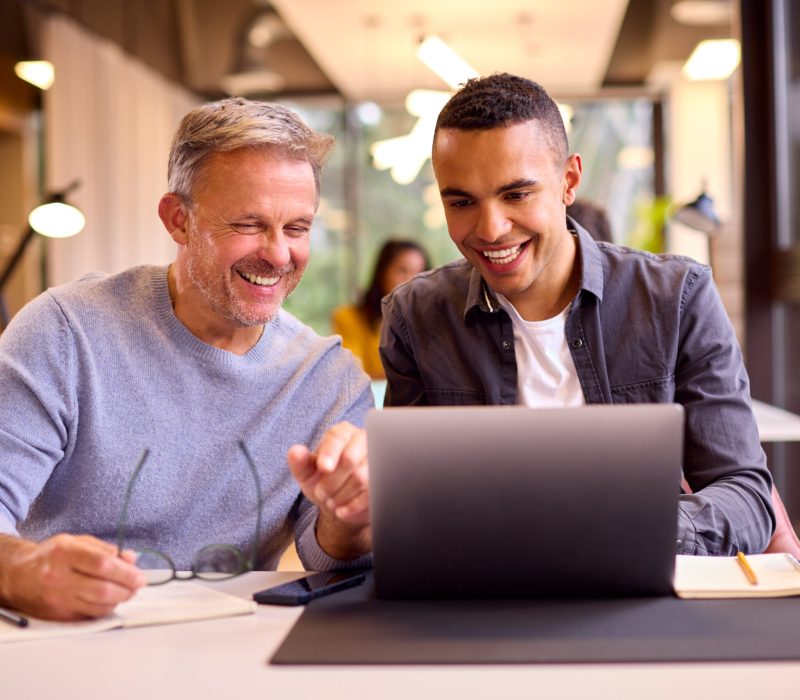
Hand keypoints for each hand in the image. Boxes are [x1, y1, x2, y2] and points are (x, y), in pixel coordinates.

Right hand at [0, 533, 146, 620]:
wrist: (17, 575)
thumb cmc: (51, 556)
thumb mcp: (77, 542)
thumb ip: (105, 549)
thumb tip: (131, 559)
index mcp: (65, 553)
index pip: (103, 564)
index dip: (126, 572)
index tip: (140, 576)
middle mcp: (59, 577)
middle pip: (103, 590)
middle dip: (127, 589)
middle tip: (137, 585)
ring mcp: (57, 599)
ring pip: (98, 607)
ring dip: (119, 600)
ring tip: (125, 591)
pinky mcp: (57, 616)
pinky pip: (89, 616)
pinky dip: (105, 609)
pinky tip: (109, 600)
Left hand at [287, 422, 370, 559]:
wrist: (341, 501)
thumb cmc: (323, 480)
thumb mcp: (307, 473)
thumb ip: (299, 462)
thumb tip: (295, 451)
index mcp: (343, 433)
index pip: (338, 436)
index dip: (330, 452)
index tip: (323, 467)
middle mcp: (363, 441)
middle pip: (350, 458)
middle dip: (332, 481)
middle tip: (321, 493)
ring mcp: (378, 460)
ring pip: (361, 477)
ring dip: (341, 495)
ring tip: (331, 501)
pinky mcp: (385, 481)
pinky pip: (371, 494)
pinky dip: (353, 506)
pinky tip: (342, 511)